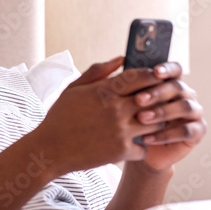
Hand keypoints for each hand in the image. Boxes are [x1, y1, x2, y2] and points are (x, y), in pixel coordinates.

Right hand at [34, 57, 200, 174]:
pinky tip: (136, 143)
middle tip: (160, 99)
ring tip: (149, 121)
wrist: (50, 149)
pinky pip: (145, 147)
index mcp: (105, 91)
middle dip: (159, 98)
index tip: (158, 76)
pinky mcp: (122, 151)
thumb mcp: (74, 88)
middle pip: (153, 99)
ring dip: (155, 122)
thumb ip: (98, 71)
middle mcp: (116, 109)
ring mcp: (121, 131)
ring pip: (155, 123)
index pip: (140, 76)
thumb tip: (121, 58)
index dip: (154, 75)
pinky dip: (142, 146)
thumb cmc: (60, 117)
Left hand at [130, 62, 206, 171]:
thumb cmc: (128, 120)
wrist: (135, 150)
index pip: (175, 69)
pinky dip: (166, 134)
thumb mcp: (120, 100)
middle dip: (157, 93)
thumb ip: (120, 79)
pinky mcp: (197, 131)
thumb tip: (120, 58)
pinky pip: (186, 131)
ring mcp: (194, 113)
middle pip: (178, 87)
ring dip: (162, 112)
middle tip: (138, 100)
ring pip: (184, 107)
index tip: (155, 72)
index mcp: (170, 82)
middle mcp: (186, 95)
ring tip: (141, 118)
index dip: (167, 69)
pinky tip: (147, 138)